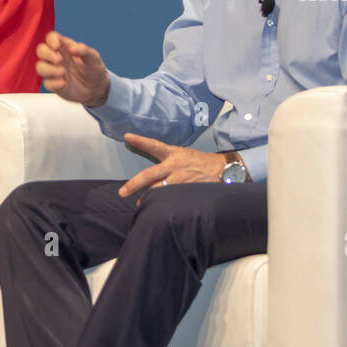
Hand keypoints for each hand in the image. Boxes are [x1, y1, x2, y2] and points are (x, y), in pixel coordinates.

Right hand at [36, 31, 109, 107]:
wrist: (97, 88)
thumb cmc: (94, 68)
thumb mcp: (93, 57)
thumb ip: (84, 50)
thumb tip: (72, 48)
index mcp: (65, 47)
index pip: (51, 38)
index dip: (51, 40)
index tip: (57, 46)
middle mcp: (56, 57)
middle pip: (41, 50)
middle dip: (46, 54)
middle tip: (59, 60)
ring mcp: (54, 71)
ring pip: (40, 67)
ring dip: (49, 69)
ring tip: (63, 72)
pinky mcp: (54, 84)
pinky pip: (47, 83)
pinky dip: (54, 83)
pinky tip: (64, 83)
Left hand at [117, 133, 231, 196]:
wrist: (224, 170)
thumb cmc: (201, 162)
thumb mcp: (183, 155)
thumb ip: (167, 162)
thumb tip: (152, 174)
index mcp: (174, 154)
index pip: (154, 145)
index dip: (140, 141)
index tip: (127, 136)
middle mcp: (175, 166)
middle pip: (150, 175)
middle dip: (134, 184)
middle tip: (122, 192)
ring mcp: (180, 179)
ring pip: (159, 190)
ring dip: (149, 198)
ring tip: (140, 205)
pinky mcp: (187, 190)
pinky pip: (171, 198)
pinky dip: (164, 203)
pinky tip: (159, 209)